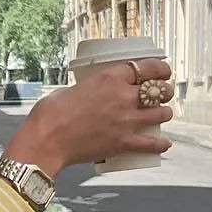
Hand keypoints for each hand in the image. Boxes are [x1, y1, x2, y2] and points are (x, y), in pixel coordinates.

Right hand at [3, 60, 174, 176]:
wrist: (46, 139)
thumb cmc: (51, 112)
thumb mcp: (72, 88)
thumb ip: (90, 88)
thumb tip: (93, 93)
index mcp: (111, 77)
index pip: (148, 67)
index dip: (161, 68)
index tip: (164, 71)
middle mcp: (124, 96)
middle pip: (159, 90)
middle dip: (164, 91)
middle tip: (162, 94)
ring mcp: (127, 121)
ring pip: (161, 114)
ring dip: (164, 113)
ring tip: (162, 114)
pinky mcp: (124, 142)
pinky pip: (152, 144)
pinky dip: (160, 144)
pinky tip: (164, 144)